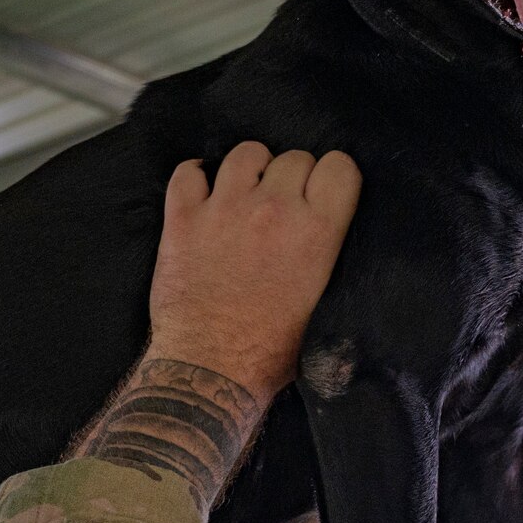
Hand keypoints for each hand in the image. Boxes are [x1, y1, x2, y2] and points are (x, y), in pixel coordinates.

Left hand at [146, 143, 361, 402]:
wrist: (211, 370)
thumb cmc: (272, 351)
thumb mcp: (324, 305)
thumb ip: (328, 257)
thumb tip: (327, 235)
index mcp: (318, 232)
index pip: (340, 166)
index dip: (332, 177)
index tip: (321, 194)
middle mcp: (274, 210)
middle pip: (294, 156)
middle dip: (292, 177)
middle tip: (282, 207)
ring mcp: (225, 209)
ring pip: (245, 153)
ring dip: (250, 170)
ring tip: (246, 195)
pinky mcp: (183, 219)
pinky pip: (187, 172)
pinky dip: (195, 178)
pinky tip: (203, 195)